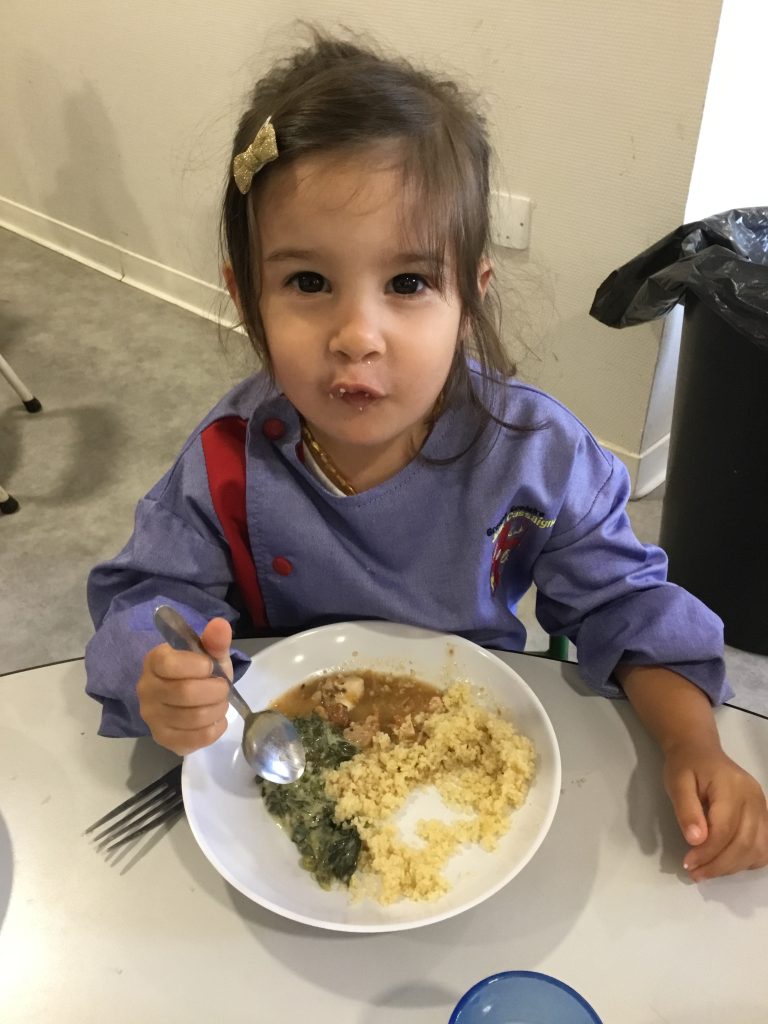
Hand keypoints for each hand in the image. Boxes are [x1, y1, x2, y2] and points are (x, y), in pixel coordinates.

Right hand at [137, 617, 232, 754]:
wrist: (188, 697)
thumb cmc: (198, 671)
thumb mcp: (208, 653)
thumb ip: (214, 640)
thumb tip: (220, 625)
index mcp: (154, 661)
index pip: (169, 664)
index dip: (197, 665)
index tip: (209, 665)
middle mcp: (146, 689)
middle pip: (185, 693)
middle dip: (216, 690)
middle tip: (223, 688)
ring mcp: (152, 717)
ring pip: (193, 718)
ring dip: (218, 710)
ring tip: (220, 703)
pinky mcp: (163, 739)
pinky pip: (196, 739)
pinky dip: (215, 729)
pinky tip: (215, 720)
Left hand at [664, 740, 767, 880]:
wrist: (700, 750)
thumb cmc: (686, 766)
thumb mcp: (677, 782)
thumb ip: (686, 810)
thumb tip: (696, 840)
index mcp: (732, 787)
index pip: (725, 829)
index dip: (708, 852)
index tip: (688, 863)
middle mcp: (753, 798)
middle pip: (744, 843)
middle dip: (719, 865)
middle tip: (696, 873)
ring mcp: (762, 807)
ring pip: (757, 849)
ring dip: (733, 867)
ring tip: (707, 871)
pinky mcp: (763, 815)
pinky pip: (764, 846)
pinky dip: (747, 860)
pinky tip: (726, 862)